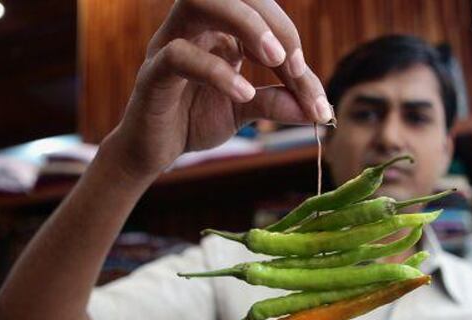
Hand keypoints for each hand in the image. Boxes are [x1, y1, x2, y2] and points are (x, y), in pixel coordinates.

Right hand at [104, 0, 332, 181]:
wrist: (153, 152)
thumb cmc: (193, 120)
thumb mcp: (244, 110)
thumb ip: (276, 104)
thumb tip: (318, 111)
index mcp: (220, 29)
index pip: (262, 16)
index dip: (292, 44)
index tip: (311, 89)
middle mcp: (195, 27)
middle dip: (274, 21)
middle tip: (294, 63)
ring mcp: (170, 44)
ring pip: (200, 0)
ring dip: (245, 23)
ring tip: (274, 60)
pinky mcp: (152, 74)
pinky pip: (179, 55)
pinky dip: (216, 71)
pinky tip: (243, 93)